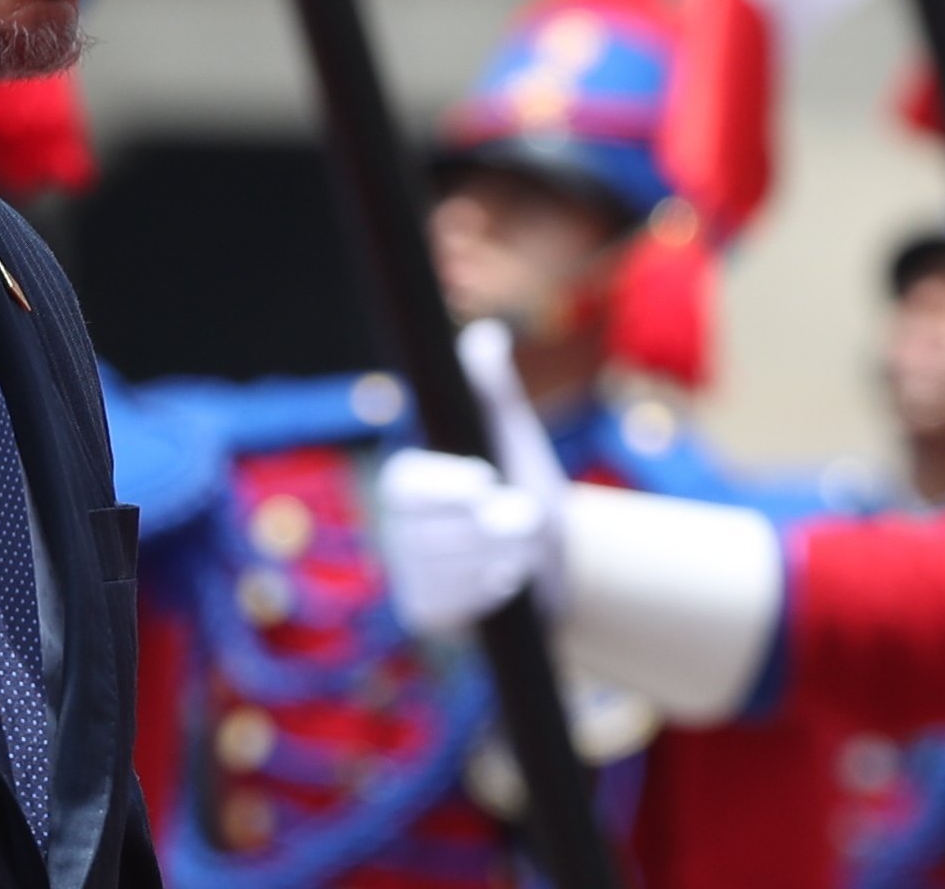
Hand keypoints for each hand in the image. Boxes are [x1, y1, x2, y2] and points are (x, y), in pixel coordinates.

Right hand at [375, 320, 564, 635]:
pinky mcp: (424, 610)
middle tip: (528, 517)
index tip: (485, 480)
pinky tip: (506, 579)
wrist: (549, 554)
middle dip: (489, 528)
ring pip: (448, 572)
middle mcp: (394, 526)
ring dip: (498, 559)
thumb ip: (493, 388)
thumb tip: (485, 335)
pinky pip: (454, 606)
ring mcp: (406, 571)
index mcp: (405, 479)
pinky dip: (489, 592)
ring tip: (524, 549)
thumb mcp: (511, 433)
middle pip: (433, 534)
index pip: (407, 486)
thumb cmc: (522, 482)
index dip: (443, 486)